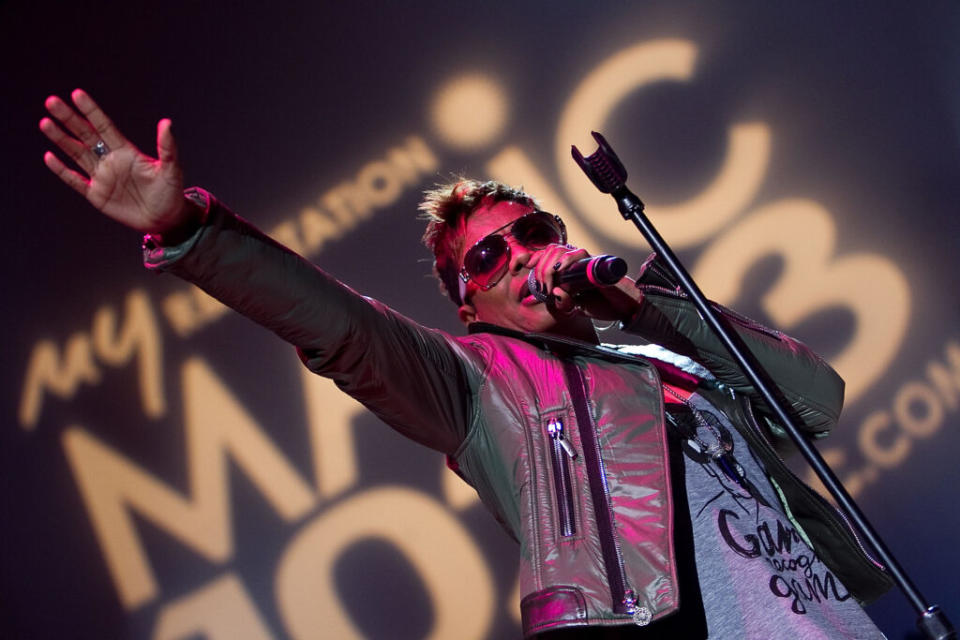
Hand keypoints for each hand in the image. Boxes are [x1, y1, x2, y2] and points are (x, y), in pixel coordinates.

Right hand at [39, 89, 194, 234]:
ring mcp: (102, 177)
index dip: (91, 111)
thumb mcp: (172, 169)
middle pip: (85, 136)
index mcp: (126, 152)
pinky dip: (62, 170)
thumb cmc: (171, 192)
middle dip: (69, 119)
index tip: (76, 94)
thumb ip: (167, 147)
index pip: (104, 126)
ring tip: (45, 123)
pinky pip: (75, 180)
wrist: (166, 220)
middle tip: (52, 102)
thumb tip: (167, 123)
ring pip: (77, 154)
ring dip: (61, 140)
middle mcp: (111, 161)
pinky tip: (49, 157)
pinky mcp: (97, 195)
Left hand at [532, 244, 642, 320]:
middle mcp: (575, 261)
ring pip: (560, 250)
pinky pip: (579, 254)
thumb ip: (562, 303)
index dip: (531, 257)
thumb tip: (554, 293)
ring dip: (549, 267)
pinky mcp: (596, 262)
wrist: (625, 308)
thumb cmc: (601, 305)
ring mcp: (585, 260)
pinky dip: (566, 260)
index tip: (522, 267)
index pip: (545, 255)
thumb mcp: (574, 308)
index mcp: (567, 269)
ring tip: (551, 285)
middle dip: (540, 268)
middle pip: (550, 250)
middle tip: (544, 288)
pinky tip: (561, 271)